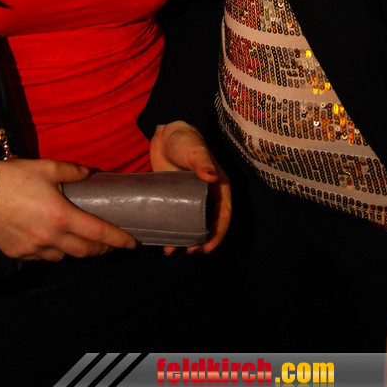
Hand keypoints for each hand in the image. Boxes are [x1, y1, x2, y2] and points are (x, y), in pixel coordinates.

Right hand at [0, 144, 136, 261]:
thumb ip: (74, 171)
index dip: (118, 239)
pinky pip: (43, 256)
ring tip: (82, 240)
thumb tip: (90, 174)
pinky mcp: (18, 254)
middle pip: (85, 251)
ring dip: (77, 250)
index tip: (132, 244)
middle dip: (101, 249)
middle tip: (110, 243)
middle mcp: (50, 238)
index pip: (98, 233)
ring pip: (64, 256)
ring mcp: (33, 249)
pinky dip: (54, 250)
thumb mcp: (48, 167)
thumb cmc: (15, 175)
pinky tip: (53, 239)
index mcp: (61, 216)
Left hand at [149, 120, 230, 253]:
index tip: (208, 247)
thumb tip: (212, 176)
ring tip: (173, 251)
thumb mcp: (195, 150)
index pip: (223, 216)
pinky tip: (163, 241)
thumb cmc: (185, 140)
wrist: (165, 134)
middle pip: (208, 225)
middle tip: (189, 251)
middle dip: (201, 242)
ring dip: (185, 240)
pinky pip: (176, 220)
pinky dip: (172, 231)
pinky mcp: (175, 199)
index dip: (218, 234)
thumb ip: (203, 161)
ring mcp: (190, 199)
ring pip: (192, 225)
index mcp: (218, 187)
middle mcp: (207, 197)